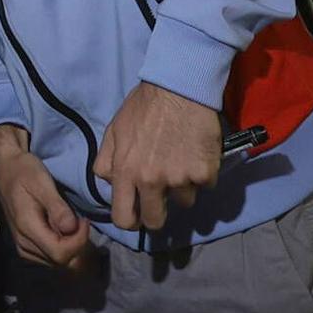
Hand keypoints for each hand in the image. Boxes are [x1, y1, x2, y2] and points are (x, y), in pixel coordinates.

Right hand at [0, 124, 91, 267]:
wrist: (5, 169)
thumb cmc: (24, 171)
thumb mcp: (42, 182)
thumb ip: (56, 207)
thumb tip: (71, 228)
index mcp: (26, 227)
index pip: (60, 253)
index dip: (79, 242)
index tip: (84, 220)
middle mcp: (22, 243)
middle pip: (60, 261)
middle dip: (77, 245)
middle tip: (81, 221)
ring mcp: (23, 246)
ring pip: (56, 262)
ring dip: (70, 247)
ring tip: (73, 223)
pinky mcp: (25, 246)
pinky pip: (49, 257)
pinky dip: (62, 248)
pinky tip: (63, 230)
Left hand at [92, 81, 219, 231]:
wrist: (178, 89)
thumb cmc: (143, 107)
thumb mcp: (114, 131)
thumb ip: (107, 160)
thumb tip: (109, 183)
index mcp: (125, 172)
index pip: (123, 218)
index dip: (131, 222)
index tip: (137, 217)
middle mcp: (151, 181)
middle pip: (156, 221)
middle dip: (157, 214)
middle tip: (162, 199)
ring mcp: (179, 179)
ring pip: (184, 201)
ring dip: (183, 188)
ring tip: (181, 162)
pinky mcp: (204, 173)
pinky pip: (204, 185)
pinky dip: (202, 174)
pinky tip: (197, 154)